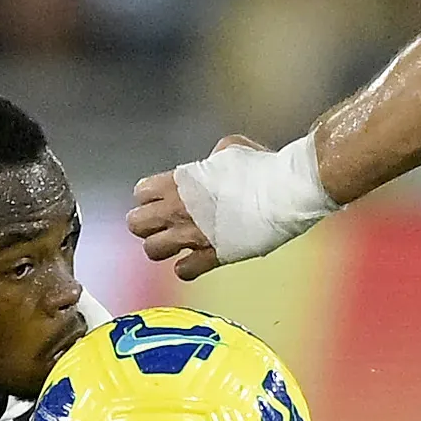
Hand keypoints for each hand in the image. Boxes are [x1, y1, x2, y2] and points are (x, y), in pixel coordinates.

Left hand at [128, 134, 264, 282]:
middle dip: (147, 224)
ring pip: (152, 251)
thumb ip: (211, 160)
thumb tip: (212, 165)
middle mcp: (178, 210)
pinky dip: (188, 267)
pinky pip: (183, 271)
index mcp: (180, 182)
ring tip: (177, 243)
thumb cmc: (262, 167)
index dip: (150, 197)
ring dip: (163, 247)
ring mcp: (193, 235)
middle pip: (136, 224)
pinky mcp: (212, 256)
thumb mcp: (230, 148)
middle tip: (163, 223)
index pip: (141, 193)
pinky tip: (198, 259)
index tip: (162, 199)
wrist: (284, 192)